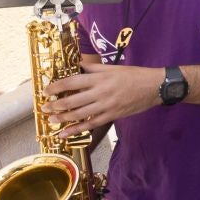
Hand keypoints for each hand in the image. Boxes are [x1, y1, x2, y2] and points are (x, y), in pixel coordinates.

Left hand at [42, 64, 163, 132]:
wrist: (155, 87)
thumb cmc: (134, 75)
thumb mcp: (113, 67)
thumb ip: (93, 68)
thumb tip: (76, 66)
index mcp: (100, 78)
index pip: (72, 82)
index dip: (56, 87)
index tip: (46, 91)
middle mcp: (101, 92)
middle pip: (72, 100)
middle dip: (55, 105)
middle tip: (44, 108)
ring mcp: (107, 106)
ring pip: (79, 114)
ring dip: (62, 118)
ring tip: (51, 119)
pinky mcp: (112, 116)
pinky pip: (91, 124)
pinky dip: (76, 130)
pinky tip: (65, 133)